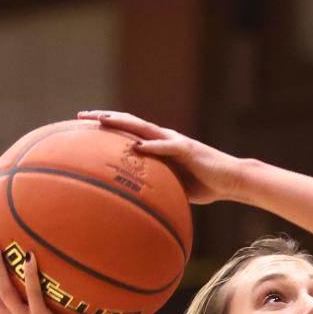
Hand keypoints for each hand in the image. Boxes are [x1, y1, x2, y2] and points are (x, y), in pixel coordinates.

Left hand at [77, 111, 242, 204]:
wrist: (231, 179)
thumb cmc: (204, 184)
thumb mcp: (173, 185)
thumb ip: (156, 184)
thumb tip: (138, 198)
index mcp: (159, 145)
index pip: (128, 132)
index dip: (107, 127)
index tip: (84, 125)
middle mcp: (164, 138)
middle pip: (129, 124)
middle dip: (105, 118)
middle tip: (81, 116)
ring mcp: (175, 142)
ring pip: (144, 129)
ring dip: (123, 124)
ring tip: (102, 121)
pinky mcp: (188, 150)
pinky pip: (166, 148)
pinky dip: (151, 147)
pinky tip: (135, 147)